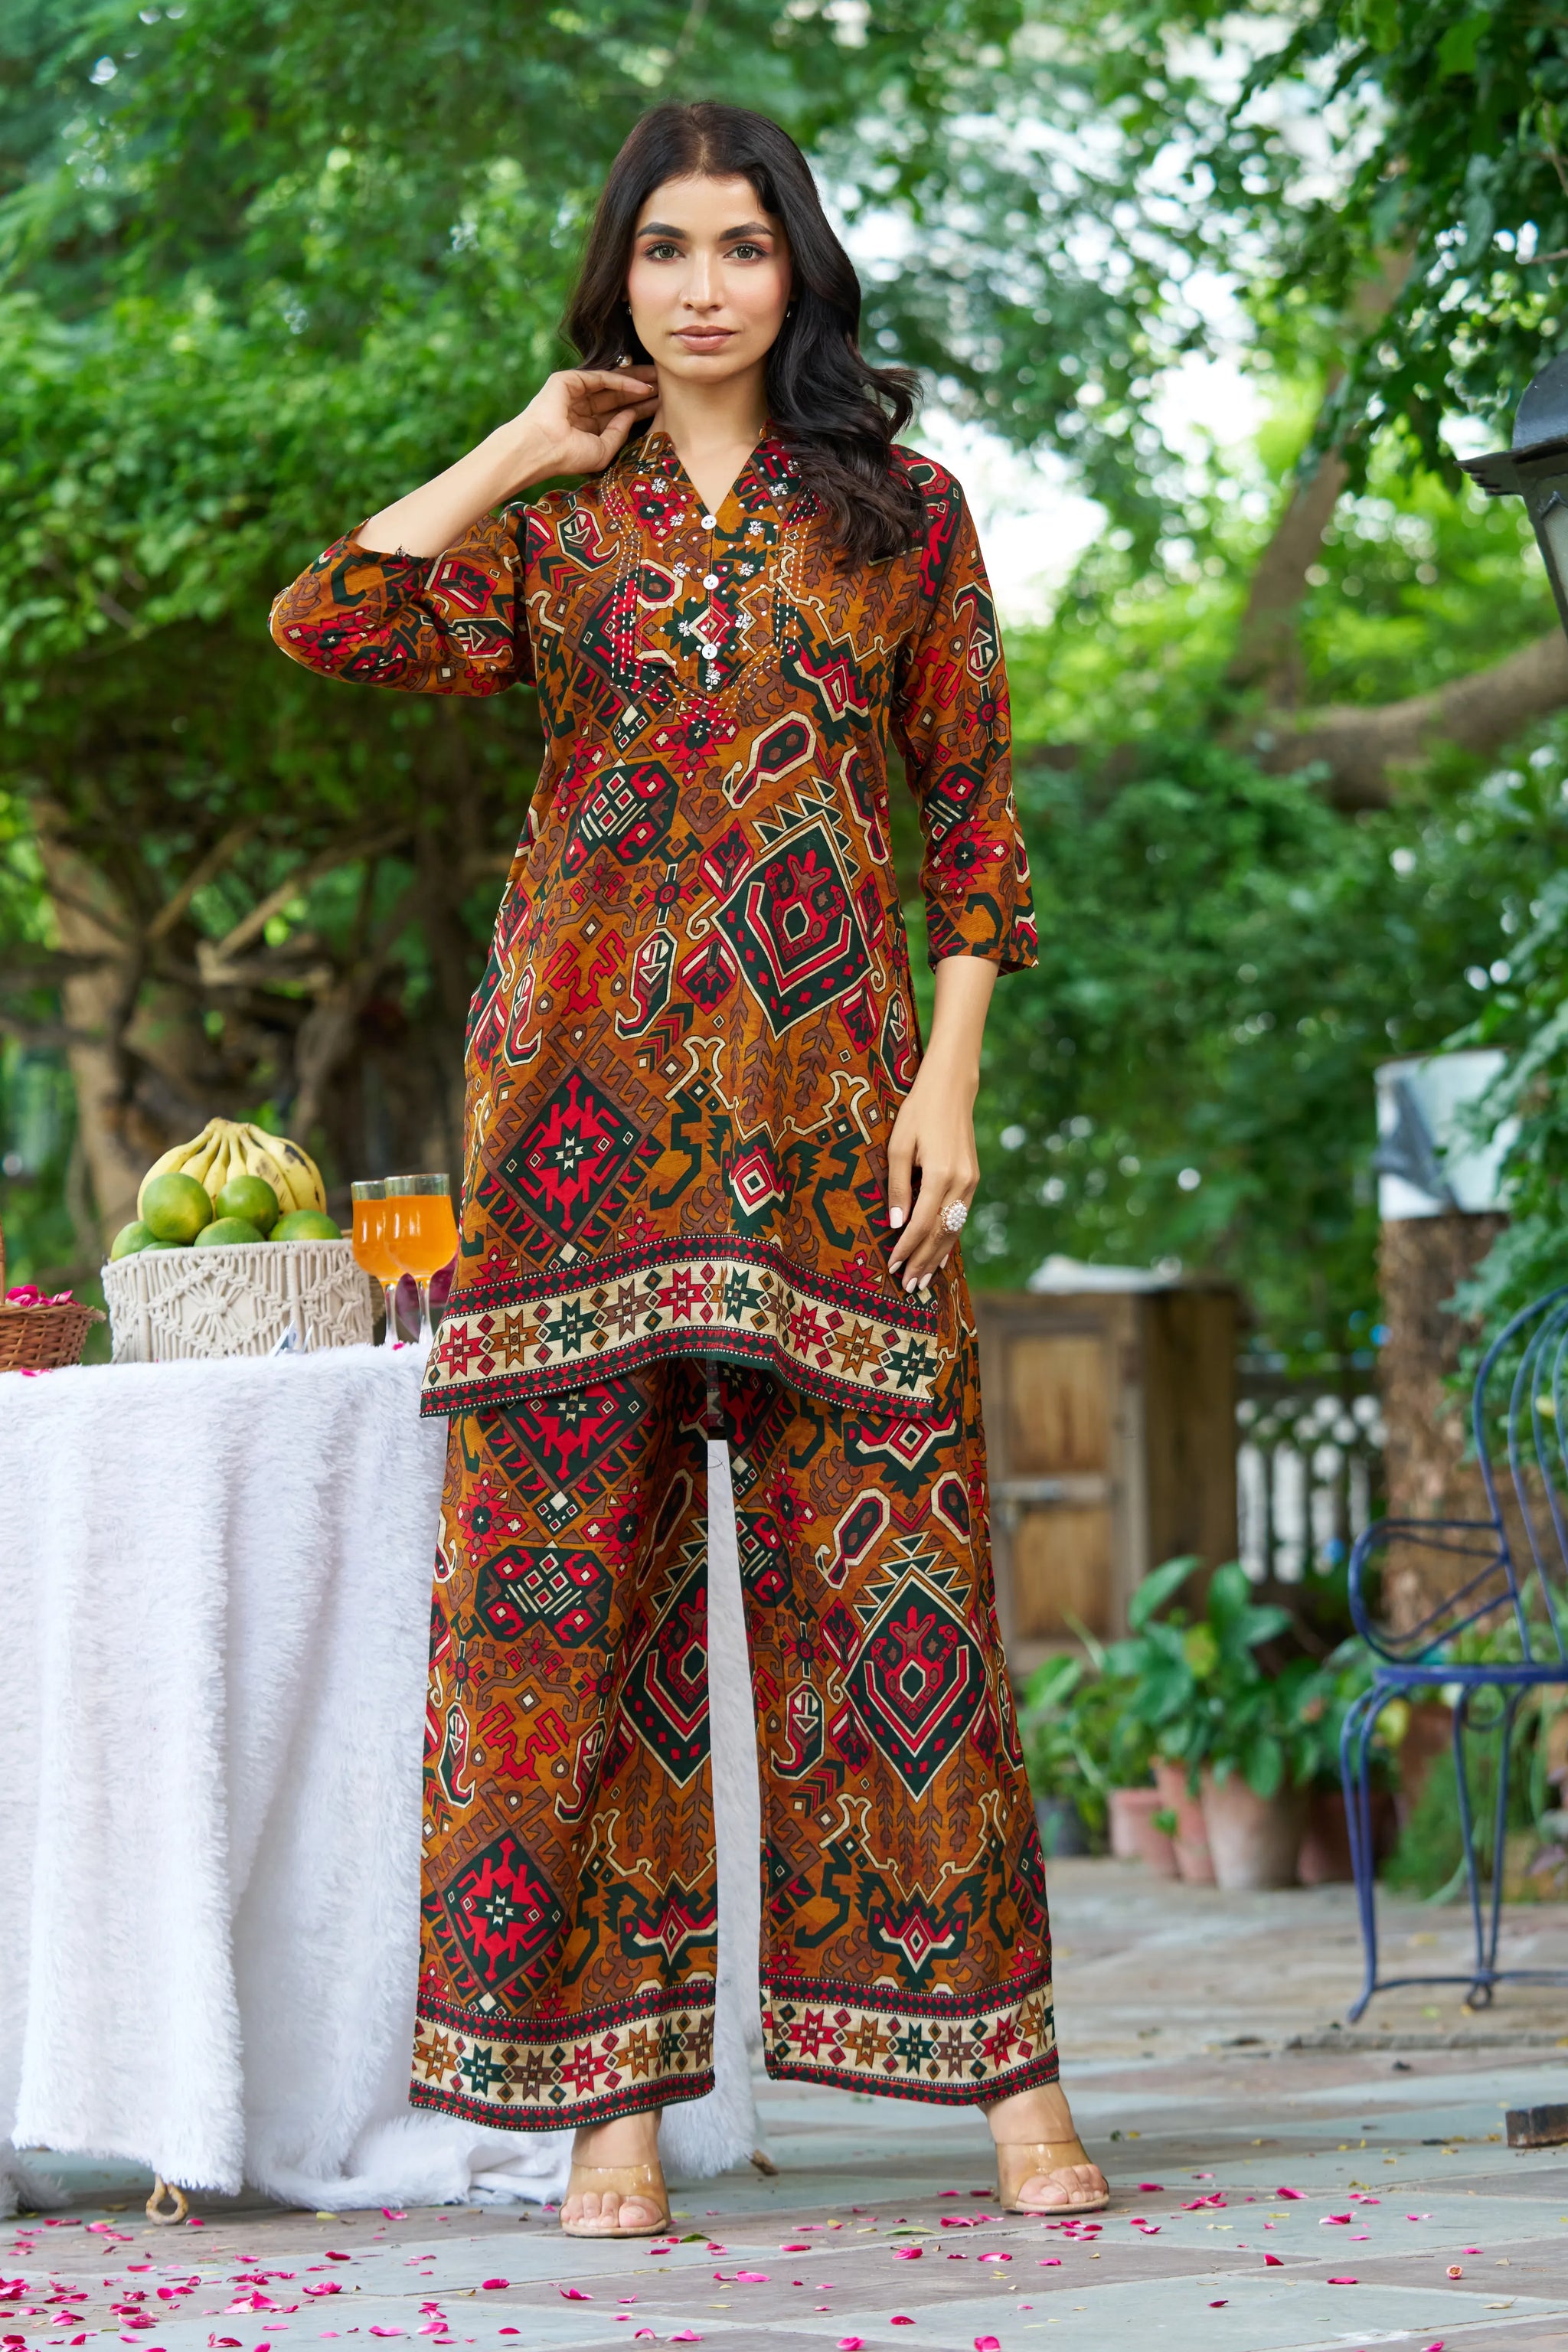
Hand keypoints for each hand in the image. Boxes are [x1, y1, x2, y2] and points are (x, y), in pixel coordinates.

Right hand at [510, 366, 657, 480]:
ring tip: (660, 380)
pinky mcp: (569, 380)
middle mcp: (582, 407)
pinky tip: (643, 386)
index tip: (662, 406)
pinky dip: (623, 380)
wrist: (542, 449)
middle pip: (618, 395)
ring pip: (612, 383)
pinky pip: (602, 377)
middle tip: (666, 386)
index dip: (640, 408)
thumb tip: (632, 414)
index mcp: (587, 426)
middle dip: (641, 391)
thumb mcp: (603, 450)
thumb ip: (619, 432)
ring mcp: (575, 392)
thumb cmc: (568, 457)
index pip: (618, 413)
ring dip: (636, 381)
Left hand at [886, 1048, 979, 1291]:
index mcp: (940, 1174)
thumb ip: (898, 1187)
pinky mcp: (973, 1180)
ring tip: (923, 1279)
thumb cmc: (917, 1113)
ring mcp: (971, 1182)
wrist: (951, 1089)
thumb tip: (896, 1224)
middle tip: (908, 1287)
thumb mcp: (898, 1145)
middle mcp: (961, 1183)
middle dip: (923, 1261)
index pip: (922, 1224)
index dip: (907, 1249)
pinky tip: (941, 1255)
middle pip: (940, 1233)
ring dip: (937, 1256)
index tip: (892, 1268)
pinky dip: (950, 1239)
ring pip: (954, 1229)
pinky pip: (961, 1217)